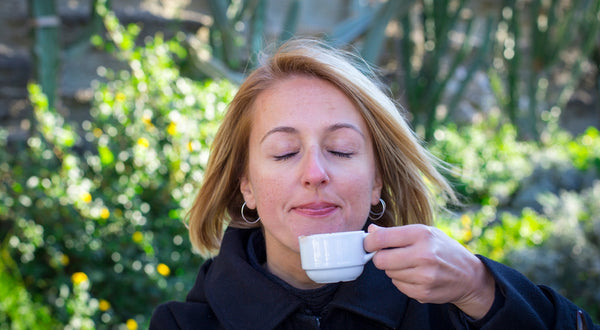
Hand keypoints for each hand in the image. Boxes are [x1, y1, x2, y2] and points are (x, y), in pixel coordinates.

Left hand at [364, 224, 495, 318]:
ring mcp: (424, 276)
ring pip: (389, 273)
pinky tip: (415, 275)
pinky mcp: (423, 293)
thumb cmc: (443, 250)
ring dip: (393, 269)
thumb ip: (396, 232)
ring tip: (409, 264)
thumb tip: (371, 231)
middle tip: (389, 255)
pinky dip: (402, 281)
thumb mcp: (424, 232)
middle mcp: (424, 255)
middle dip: (380, 258)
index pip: (382, 238)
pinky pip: (398, 286)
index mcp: (422, 234)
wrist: (468, 275)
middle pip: (381, 260)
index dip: (369, 242)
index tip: (369, 244)